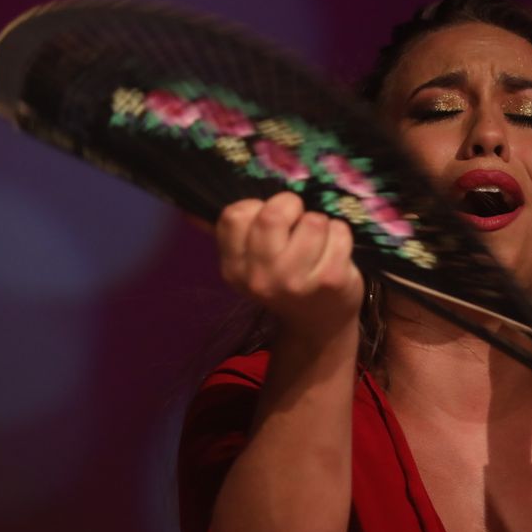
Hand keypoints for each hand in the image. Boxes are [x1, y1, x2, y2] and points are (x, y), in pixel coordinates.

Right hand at [216, 192, 363, 338]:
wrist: (318, 325)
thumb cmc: (285, 280)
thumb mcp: (250, 263)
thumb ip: (233, 234)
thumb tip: (191, 210)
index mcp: (234, 268)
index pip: (235, 215)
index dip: (258, 207)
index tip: (271, 224)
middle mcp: (261, 277)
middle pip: (272, 214)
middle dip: (291, 207)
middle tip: (298, 224)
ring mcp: (296, 281)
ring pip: (312, 220)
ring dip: (320, 224)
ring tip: (318, 243)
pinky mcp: (331, 279)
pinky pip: (339, 232)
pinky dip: (340, 235)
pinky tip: (334, 254)